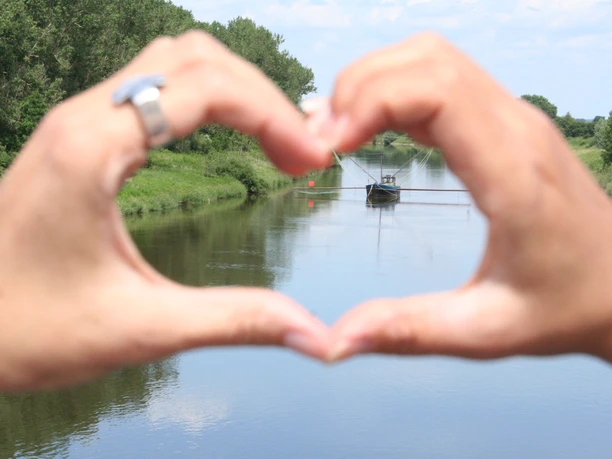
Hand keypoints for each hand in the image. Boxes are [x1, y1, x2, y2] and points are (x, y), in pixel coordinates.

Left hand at [0, 31, 330, 392]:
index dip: (274, 115)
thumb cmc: (22, 329)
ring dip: (234, 93)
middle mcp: (83, 118)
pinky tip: (226, 143)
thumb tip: (311, 332)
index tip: (312, 161)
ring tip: (272, 143)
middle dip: (262, 98)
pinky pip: (154, 91)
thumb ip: (233, 321)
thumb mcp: (140, 329)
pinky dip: (205, 104)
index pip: (207, 86)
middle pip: (196, 59)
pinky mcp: (80, 141)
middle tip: (299, 155)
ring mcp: (78, 124)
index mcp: (94, 148)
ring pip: (173, 65)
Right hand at [306, 33, 611, 362]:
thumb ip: (409, 331)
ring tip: (337, 132)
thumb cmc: (568, 304)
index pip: (437, 91)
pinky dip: (394, 91)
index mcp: (513, 172)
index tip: (330, 146)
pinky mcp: (502, 124)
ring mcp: (512, 119)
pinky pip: (440, 80)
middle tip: (321, 141)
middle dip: (359, 87)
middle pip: (426, 59)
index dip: (370, 102)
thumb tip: (337, 340)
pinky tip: (368, 129)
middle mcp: (516, 128)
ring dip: (374, 83)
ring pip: (431, 59)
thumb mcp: (487, 330)